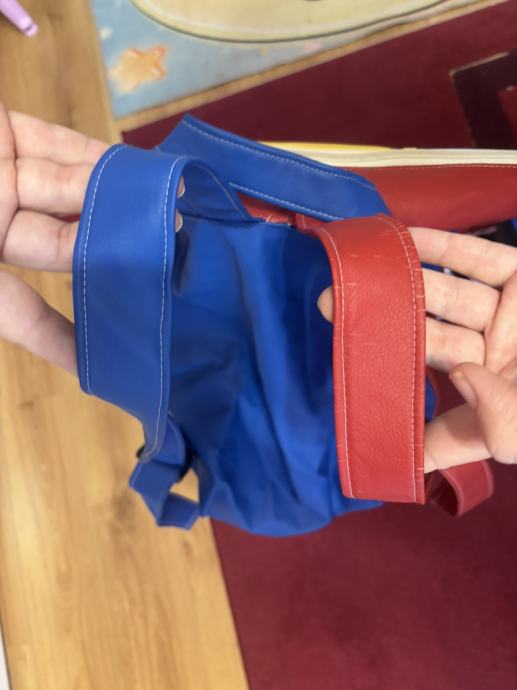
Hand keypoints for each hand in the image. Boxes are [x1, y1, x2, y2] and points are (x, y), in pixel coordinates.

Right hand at [0, 105, 181, 374]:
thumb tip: (75, 365)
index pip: (28, 316)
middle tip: (173, 259)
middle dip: (117, 247)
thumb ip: (14, 315)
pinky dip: (97, 158)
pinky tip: (140, 174)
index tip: (124, 357)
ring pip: (69, 192)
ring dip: (120, 199)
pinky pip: (58, 147)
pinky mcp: (5, 135)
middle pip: (64, 243)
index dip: (68, 339)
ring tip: (172, 211)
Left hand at [318, 228, 516, 470]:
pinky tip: (406, 237)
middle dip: (381, 316)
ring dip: (404, 276)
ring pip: (447, 291)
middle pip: (427, 330)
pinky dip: (447, 247)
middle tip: (330, 302)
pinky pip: (482, 258)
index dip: (388, 383)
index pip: (429, 390)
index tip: (341, 370)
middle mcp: (489, 353)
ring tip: (360, 264)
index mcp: (486, 396)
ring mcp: (507, 314)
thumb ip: (486, 431)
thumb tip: (450, 406)